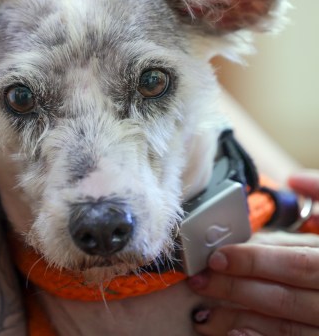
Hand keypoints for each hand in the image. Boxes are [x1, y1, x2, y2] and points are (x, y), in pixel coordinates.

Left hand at [189, 170, 318, 335]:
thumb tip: (295, 178)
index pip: (297, 263)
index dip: (255, 261)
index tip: (217, 255)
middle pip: (286, 299)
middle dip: (238, 290)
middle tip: (200, 281)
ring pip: (288, 328)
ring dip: (242, 320)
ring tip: (203, 312)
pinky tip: (234, 334)